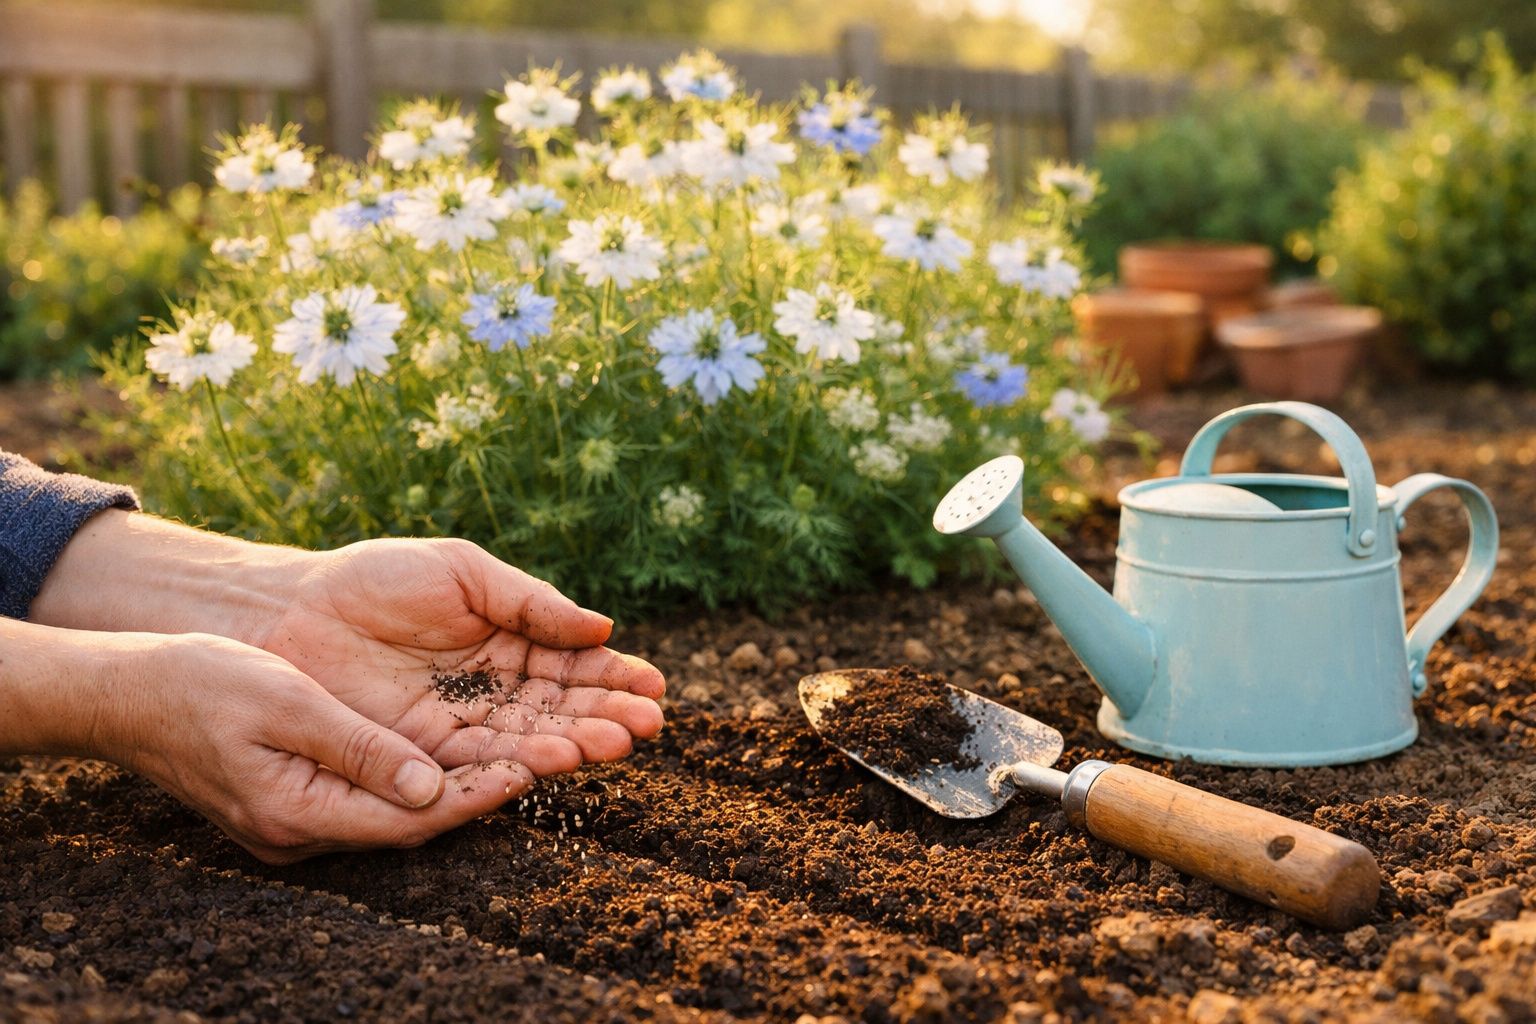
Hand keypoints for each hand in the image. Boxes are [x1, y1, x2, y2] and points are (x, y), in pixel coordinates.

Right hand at [108, 631, 532, 863]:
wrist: (130, 694)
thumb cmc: (203, 684)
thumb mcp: (286, 704)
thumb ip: (358, 747)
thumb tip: (429, 785)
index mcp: (298, 813)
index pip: (410, 817)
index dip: (477, 794)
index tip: (534, 769)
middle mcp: (303, 833)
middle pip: (414, 823)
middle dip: (484, 792)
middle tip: (551, 763)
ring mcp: (299, 825)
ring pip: (400, 814)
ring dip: (462, 786)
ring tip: (527, 755)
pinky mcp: (299, 804)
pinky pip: (376, 799)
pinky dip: (422, 777)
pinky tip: (462, 750)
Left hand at [255, 538, 664, 780]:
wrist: (289, 613)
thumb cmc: (374, 579)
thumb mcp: (461, 572)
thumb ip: (530, 601)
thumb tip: (603, 625)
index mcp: (509, 640)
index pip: (574, 663)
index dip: (615, 675)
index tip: (656, 686)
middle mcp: (493, 689)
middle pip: (562, 708)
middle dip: (607, 716)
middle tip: (649, 725)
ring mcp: (460, 724)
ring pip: (528, 740)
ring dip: (575, 744)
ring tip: (615, 744)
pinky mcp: (423, 756)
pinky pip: (477, 763)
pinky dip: (518, 763)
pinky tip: (556, 761)